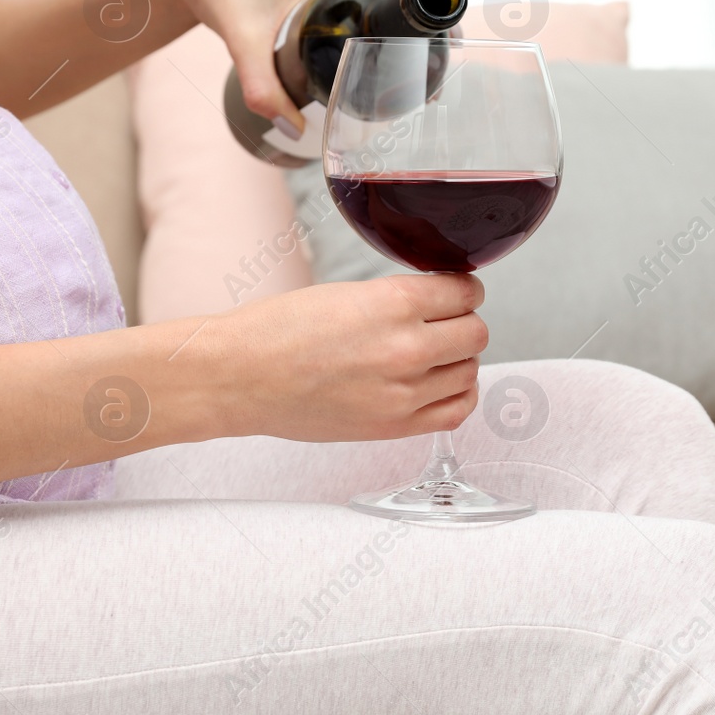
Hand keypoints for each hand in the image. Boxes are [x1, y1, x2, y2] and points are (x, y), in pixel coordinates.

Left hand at [164, 0, 416, 134]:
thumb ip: (261, 87)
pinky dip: (381, 4)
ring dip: (402, 11)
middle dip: (422, 18)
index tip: (441, 40)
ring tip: (415, 59)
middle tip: (432, 64)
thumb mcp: (242, 43)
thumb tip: (291, 127)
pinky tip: (380, 42)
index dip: (429, 1)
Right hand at [206, 273, 487, 441]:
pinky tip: (442, 383)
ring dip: (458, 358)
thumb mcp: (345, 292)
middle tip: (443, 322)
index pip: (465, 292)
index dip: (462, 289)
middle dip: (462, 322)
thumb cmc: (277, 331)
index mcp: (393, 302)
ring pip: (469, 370)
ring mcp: (403, 391)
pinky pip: (456, 410)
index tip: (454, 293)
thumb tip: (437, 305)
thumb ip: (397, 299)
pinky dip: (458, 393)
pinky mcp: (394, 425)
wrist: (240, 377)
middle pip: (475, 332)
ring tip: (435, 353)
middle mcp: (406, 347)